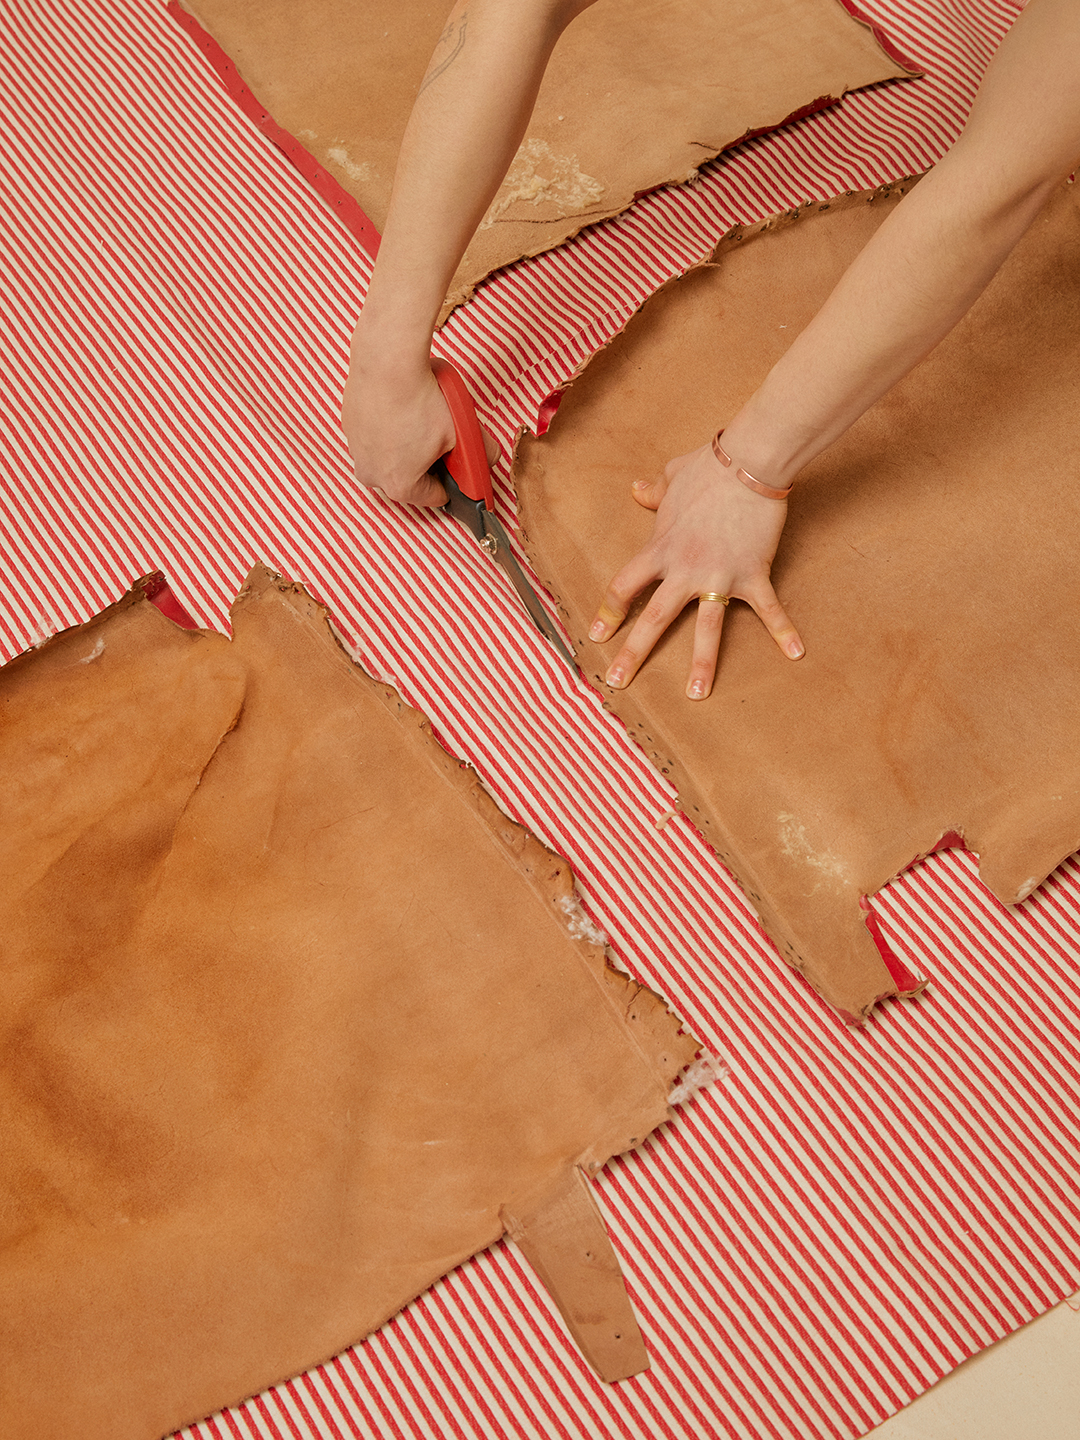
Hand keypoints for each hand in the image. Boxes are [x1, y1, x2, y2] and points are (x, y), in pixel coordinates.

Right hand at [341, 349, 500, 507]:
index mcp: (400, 485)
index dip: (451, 482)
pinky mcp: (348, 426)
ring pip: (388, 459)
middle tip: (440, 440)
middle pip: (407, 480)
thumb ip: (480, 452)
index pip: (434, 498)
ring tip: (419, 421)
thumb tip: (490, 457)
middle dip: (426, 465)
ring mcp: (356, 450)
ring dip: (405, 448)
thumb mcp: (461, 431)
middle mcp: (372, 474)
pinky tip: (401, 409)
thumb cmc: (419, 397)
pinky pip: (373, 437)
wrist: (386, 361)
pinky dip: (387, 429)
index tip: (456, 467)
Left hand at [588, 443, 804, 698]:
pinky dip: (783, 630)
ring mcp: (719, 576)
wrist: (750, 462)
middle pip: (654, 618)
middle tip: (618, 683)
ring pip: (707, 628)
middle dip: (634, 653)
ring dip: (702, 663)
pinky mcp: (753, 574)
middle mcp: (684, 569)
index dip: (609, 612)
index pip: (625, 587)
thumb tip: (636, 490)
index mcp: (660, 549)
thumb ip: (654, 490)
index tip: (598, 635)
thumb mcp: (672, 476)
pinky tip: (795, 652)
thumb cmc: (709, 466)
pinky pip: (768, 609)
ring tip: (697, 694)